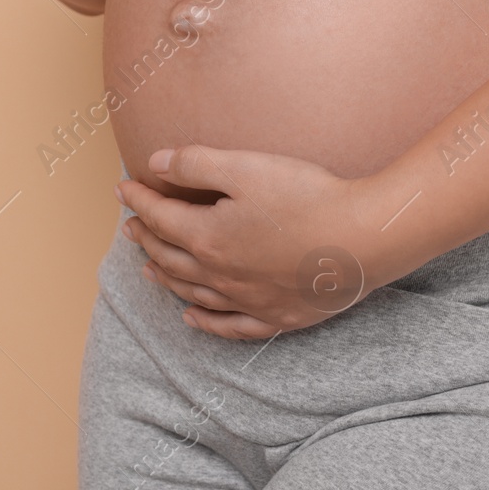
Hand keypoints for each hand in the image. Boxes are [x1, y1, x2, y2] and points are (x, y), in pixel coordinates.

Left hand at [116, 144, 387, 338]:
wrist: (364, 238)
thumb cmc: (307, 197)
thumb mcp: (246, 167)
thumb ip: (195, 164)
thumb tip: (156, 163)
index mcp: (208, 237)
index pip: (161, 218)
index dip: (139, 200)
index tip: (123, 188)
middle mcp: (220, 275)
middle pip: (170, 257)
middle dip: (146, 238)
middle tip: (132, 225)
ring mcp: (248, 301)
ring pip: (192, 293)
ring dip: (165, 278)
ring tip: (148, 268)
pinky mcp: (277, 316)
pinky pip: (229, 326)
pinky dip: (205, 322)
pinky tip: (191, 318)